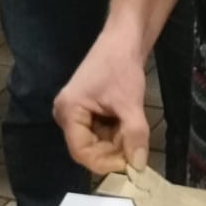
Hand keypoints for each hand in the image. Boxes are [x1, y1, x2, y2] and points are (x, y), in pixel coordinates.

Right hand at [53, 28, 149, 173]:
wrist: (124, 39)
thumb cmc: (121, 67)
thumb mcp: (130, 103)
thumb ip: (134, 135)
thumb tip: (139, 166)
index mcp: (68, 112)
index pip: (81, 152)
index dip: (106, 163)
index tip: (130, 164)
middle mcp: (67, 116)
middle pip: (89, 149)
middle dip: (114, 151)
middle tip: (137, 147)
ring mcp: (76, 113)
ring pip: (97, 142)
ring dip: (118, 142)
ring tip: (135, 129)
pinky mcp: (87, 111)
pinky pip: (100, 132)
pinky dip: (117, 133)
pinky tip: (129, 122)